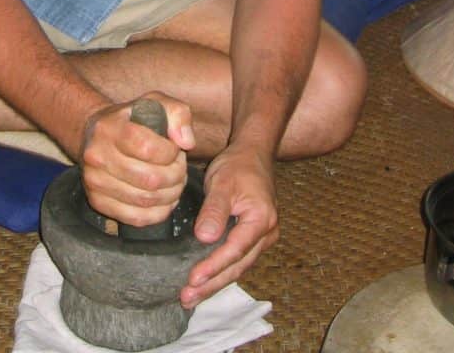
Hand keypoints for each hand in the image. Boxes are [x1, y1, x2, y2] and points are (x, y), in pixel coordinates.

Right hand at [80, 92, 195, 226]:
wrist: (96, 134)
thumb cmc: (132, 119)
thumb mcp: (156, 103)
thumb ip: (178, 114)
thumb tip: (186, 142)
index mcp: (111, 127)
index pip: (147, 148)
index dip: (170, 152)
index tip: (174, 148)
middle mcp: (97, 155)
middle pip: (150, 179)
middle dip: (176, 176)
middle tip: (179, 168)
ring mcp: (94, 181)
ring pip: (145, 201)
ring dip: (170, 194)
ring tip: (174, 181)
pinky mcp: (97, 202)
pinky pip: (136, 218)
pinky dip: (158, 212)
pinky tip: (164, 199)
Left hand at [180, 144, 279, 308]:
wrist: (253, 154)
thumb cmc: (238, 166)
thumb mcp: (222, 182)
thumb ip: (214, 210)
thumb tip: (205, 238)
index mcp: (262, 219)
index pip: (235, 250)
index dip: (213, 267)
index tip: (193, 280)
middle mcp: (267, 234)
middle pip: (237, 266)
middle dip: (212, 284)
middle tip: (187, 298)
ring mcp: (262, 238)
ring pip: (237, 267)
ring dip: (215, 282)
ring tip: (190, 297)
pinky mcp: (253, 238)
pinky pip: (237, 260)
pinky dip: (220, 271)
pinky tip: (205, 281)